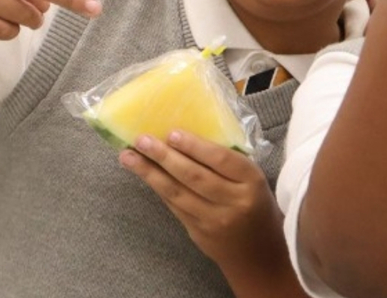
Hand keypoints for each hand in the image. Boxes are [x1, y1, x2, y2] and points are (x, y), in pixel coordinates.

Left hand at [120, 132, 281, 272]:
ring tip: (129, 156)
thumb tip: (191, 137)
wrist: (258, 254)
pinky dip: (159, 188)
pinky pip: (175, 206)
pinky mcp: (197, 233)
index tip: (172, 133)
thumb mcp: (254, 179)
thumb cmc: (257, 205)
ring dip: (150, 173)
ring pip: (177, 193)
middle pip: (194, 176)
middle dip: (164, 156)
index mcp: (251, 182)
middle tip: (142, 139)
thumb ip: (230, 162)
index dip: (195, 146)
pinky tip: (145, 175)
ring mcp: (212, 220)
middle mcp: (231, 202)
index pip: (220, 159)